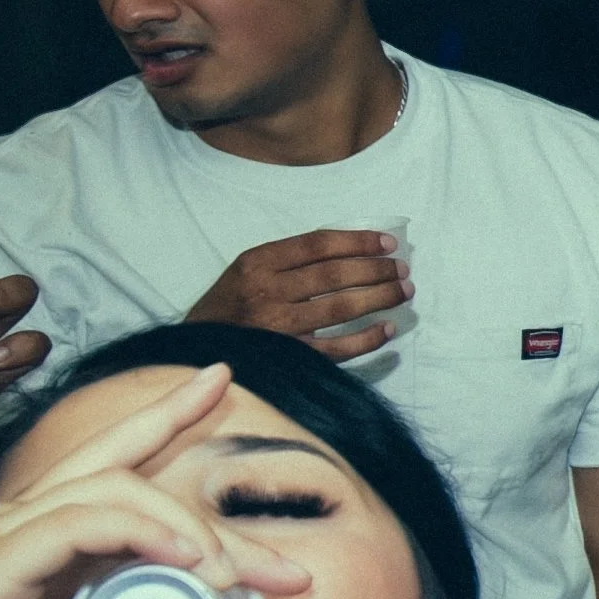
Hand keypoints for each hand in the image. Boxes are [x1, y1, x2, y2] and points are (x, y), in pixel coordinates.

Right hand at [0, 363, 310, 598]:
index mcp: (33, 546)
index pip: (110, 465)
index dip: (163, 418)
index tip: (219, 384)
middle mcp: (21, 525)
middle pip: (132, 474)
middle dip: (218, 504)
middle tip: (289, 563)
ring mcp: (3, 536)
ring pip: (120, 492)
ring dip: (192, 532)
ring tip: (241, 577)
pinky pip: (82, 523)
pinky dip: (143, 531)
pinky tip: (186, 557)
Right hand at [184, 229, 408, 362]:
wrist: (195, 351)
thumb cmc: (229, 308)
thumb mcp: (247, 271)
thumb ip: (290, 260)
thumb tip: (352, 250)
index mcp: (257, 261)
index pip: (319, 244)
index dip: (358, 241)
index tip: (388, 243)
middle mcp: (266, 290)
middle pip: (335, 274)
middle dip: (376, 270)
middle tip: (403, 269)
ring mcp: (277, 326)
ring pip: (341, 307)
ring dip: (379, 298)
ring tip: (403, 292)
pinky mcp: (286, 357)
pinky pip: (336, 348)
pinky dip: (366, 339)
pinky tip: (387, 330)